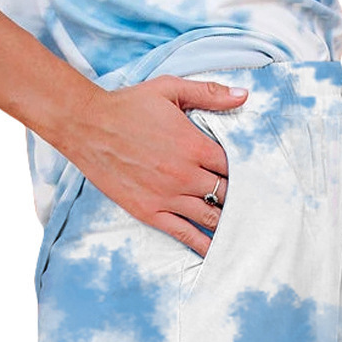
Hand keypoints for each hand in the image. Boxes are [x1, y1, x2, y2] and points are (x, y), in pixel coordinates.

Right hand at [58, 76, 248, 257]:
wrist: (88, 126)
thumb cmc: (129, 105)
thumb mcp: (169, 88)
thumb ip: (208, 93)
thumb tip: (244, 95)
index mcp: (194, 145)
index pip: (234, 167)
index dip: (245, 174)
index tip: (253, 179)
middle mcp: (185, 175)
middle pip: (226, 195)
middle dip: (239, 200)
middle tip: (252, 208)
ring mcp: (168, 196)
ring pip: (210, 218)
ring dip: (227, 224)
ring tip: (241, 230)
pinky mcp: (150, 212)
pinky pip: (184, 234)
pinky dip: (203, 245)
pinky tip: (216, 252)